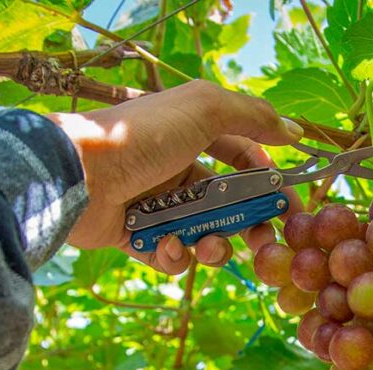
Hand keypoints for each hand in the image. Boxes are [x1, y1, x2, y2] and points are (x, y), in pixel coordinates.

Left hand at [47, 80, 303, 274]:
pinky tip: (165, 246)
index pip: (242, 157)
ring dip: (213, 246)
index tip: (291, 206)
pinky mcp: (135, 237)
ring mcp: (155, 205)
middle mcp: (175, 169)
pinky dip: (173, 256)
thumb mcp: (204, 110)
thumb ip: (253, 117)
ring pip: (202, 235)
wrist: (76, 173)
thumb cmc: (141, 137)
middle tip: (264, 242)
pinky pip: (169, 256)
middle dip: (250, 225)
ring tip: (207, 247)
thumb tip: (296, 132)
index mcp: (191, 136)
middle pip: (228, 204)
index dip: (268, 180)